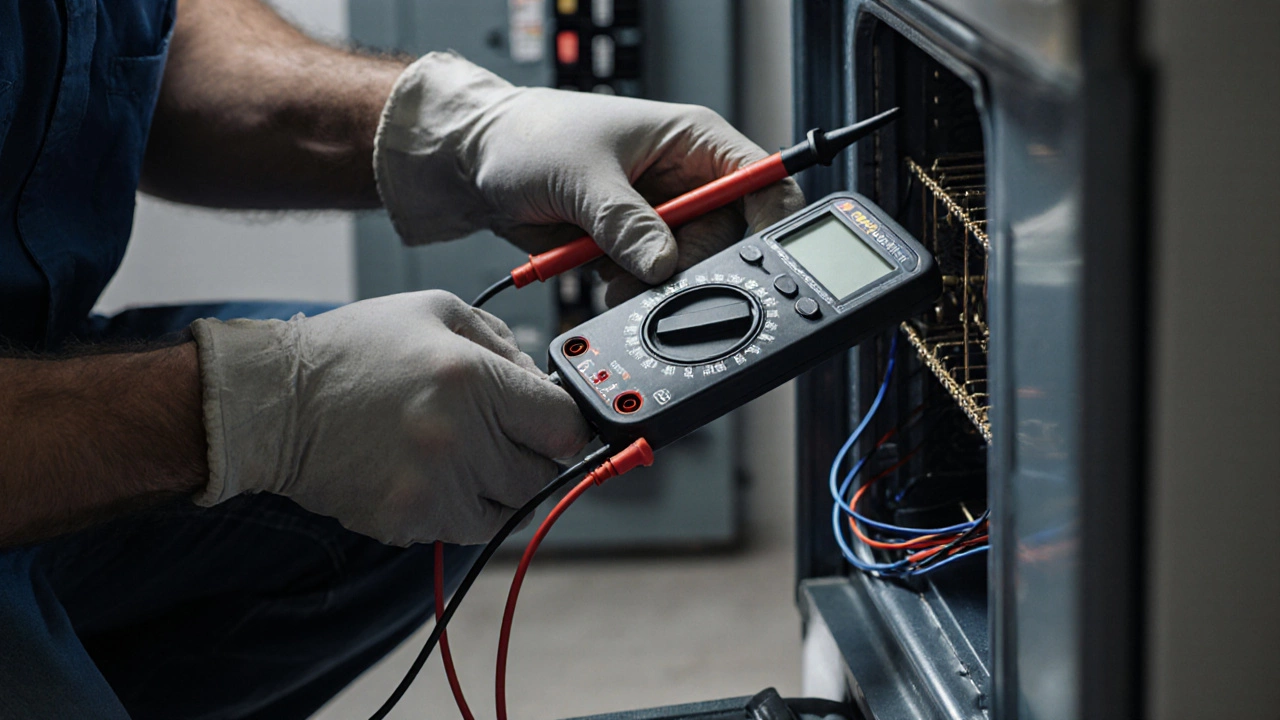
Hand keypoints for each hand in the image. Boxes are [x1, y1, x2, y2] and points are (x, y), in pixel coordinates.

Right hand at [190, 291, 591, 545]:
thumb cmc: (353, 351)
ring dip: (499, 488)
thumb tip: (539, 378)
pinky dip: (459, 507)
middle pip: (542, 474)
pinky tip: (427, 472)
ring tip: (462, 455)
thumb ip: (501, 342)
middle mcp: (460, 438)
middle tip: (501, 436)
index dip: (563, 425)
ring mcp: (434, 487)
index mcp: (473, 379)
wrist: (274, 402)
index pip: (565, 427)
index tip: (552, 424)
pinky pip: (464, 528)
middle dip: (530, 455)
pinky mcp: (408, 520)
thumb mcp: (435, 312)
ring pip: (509, 510)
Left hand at [374, 52, 805, 302]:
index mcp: (694, 142)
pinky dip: (632, 292)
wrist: (474, 165)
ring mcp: (661, 219)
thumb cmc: (527, 138)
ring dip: (655, 285)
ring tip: (613, 274)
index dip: (770, 223)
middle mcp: (686, 182)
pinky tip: (604, 278)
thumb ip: (625, 222)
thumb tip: (662, 265)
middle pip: (729, 241)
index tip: (752, 261)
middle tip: (652, 275)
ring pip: (689, 270)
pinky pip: (653, 284)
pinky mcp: (634, 249)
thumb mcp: (581, 175)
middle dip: (693, 266)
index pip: (764, 182)